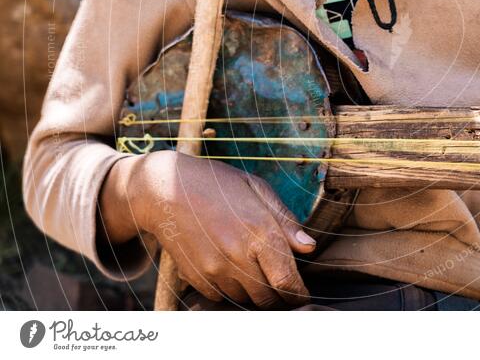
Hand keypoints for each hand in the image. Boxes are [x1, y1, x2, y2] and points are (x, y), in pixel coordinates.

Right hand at [103, 151, 315, 306]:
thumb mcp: (257, 189)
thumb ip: (286, 220)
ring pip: (245, 299)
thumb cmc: (217, 184)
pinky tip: (230, 268)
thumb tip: (309, 247)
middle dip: (279, 296)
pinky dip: (231, 290)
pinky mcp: (196, 277)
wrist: (166, 189)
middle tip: (281, 284)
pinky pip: (221, 297)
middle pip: (268, 298)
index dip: (298, 294)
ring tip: (253, 269)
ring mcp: (214, 270)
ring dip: (255, 292)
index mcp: (260, 232)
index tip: (302, 294)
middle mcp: (238, 256)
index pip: (287, 281)